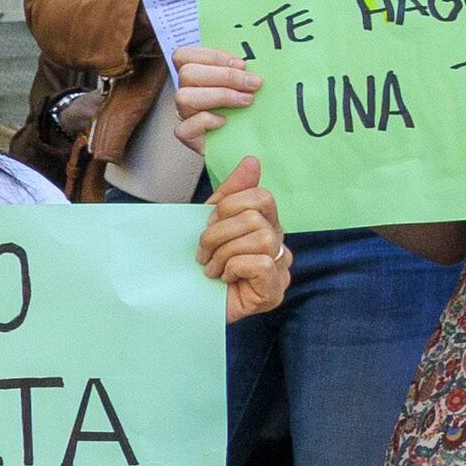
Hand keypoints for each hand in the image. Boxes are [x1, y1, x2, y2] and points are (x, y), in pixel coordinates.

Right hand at [167, 46, 260, 150]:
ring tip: (247, 101)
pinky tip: (225, 122)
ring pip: (184, 97)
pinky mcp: (188, 136)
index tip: (242, 64)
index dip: (211, 56)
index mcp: (198, 75)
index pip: (185, 56)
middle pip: (187, 73)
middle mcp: (188, 92)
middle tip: (253, 84)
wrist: (255, 141)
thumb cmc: (254, 109)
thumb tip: (257, 58)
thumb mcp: (250, 84)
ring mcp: (186, 114)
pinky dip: (206, 121)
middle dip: (224, 75)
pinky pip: (184, 127)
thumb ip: (245, 70)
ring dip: (220, 96)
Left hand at [199, 157, 295, 320]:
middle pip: (254, 218)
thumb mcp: (210, 224)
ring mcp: (280, 270)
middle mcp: (278, 246)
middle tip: (204, 253)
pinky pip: (259, 263)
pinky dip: (233, 268)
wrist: (185, 305)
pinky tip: (224, 280)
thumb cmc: (200, 265)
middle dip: (217, 234)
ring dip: (223, 254)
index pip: (261, 197)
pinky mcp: (274, 291)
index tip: (208, 224)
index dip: (228, 206)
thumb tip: (252, 161)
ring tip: (212, 269)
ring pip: (259, 239)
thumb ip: (230, 193)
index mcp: (266, 226)